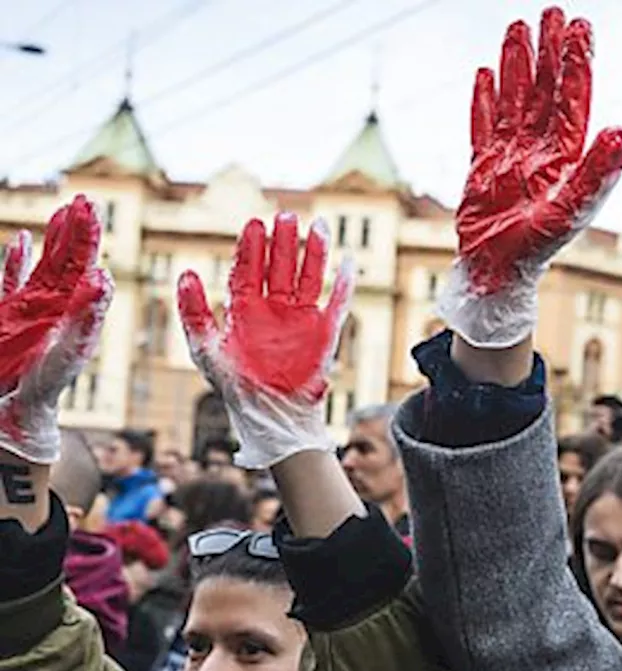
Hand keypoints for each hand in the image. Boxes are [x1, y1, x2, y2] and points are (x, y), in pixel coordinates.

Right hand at [0, 195, 112, 463]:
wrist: (13, 415)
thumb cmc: (42, 392)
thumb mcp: (66, 352)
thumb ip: (84, 317)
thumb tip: (103, 278)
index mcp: (75, 314)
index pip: (87, 272)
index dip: (91, 244)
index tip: (94, 213)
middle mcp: (57, 310)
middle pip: (70, 263)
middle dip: (79, 232)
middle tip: (87, 200)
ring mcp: (32, 311)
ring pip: (45, 266)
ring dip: (55, 239)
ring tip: (67, 209)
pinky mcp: (8, 317)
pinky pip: (11, 282)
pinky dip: (16, 260)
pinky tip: (22, 237)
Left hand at [177, 213, 352, 468]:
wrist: (269, 417)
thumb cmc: (236, 386)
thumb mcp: (205, 348)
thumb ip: (194, 312)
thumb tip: (186, 273)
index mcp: (245, 309)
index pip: (249, 269)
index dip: (252, 248)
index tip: (254, 225)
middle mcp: (274, 309)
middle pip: (280, 267)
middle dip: (283, 242)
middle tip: (285, 216)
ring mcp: (300, 319)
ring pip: (309, 277)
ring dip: (313, 253)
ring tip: (315, 226)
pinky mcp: (323, 334)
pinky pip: (336, 304)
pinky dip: (344, 285)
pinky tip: (348, 263)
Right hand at [441, 6, 621, 348]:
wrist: (498, 275)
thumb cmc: (536, 248)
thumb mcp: (570, 210)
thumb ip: (596, 173)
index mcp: (563, 156)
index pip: (571, 100)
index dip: (575, 64)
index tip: (580, 28)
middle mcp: (539, 151)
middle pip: (545, 91)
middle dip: (549, 53)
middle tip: (553, 13)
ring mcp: (509, 157)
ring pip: (514, 100)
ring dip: (517, 65)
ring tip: (518, 28)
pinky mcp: (482, 167)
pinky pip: (483, 125)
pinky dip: (483, 101)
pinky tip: (485, 76)